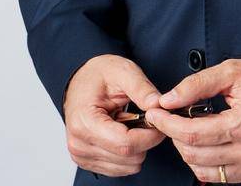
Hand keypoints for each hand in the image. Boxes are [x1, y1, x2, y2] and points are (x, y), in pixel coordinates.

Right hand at [63, 54, 168, 177]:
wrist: (82, 80)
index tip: (161, 121)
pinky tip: (123, 131)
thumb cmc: (99, 74)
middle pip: (128, 158)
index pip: (125, 144)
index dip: (150, 136)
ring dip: (138, 147)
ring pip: (126, 167)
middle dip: (146, 140)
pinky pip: (120, 169)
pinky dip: (129, 153)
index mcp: (84, 122)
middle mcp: (79, 144)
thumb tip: (159, 106)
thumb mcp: (124, 72)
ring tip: (131, 122)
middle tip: (147, 118)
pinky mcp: (87, 161)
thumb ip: (142, 89)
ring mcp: (81, 155)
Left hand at [144, 58, 240, 182]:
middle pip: (195, 155)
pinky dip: (205, 163)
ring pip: (204, 171)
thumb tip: (169, 99)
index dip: (168, 124)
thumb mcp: (234, 71)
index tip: (156, 113)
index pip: (193, 133)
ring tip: (187, 131)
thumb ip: (198, 84)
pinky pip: (220, 178)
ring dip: (188, 152)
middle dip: (174, 137)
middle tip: (169, 119)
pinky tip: (204, 144)